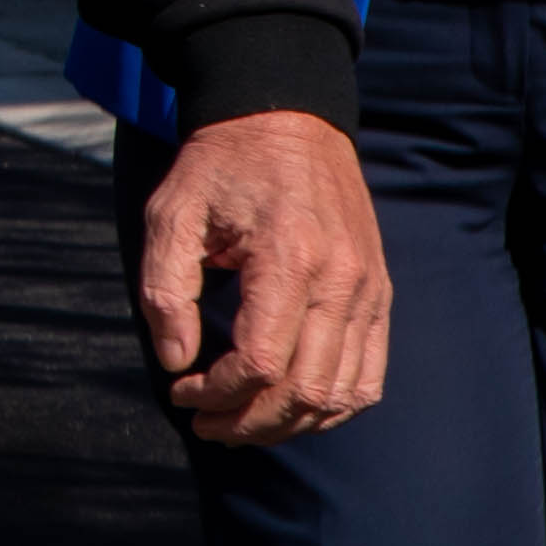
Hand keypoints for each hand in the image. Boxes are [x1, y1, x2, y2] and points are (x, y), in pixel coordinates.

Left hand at [132, 109, 389, 444]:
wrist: (287, 121)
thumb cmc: (221, 167)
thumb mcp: (171, 214)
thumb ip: (166, 290)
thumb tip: (175, 362)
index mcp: (288, 258)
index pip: (260, 361)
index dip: (216, 393)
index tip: (180, 391)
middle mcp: (341, 281)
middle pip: (304, 389)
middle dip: (249, 422)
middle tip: (205, 423)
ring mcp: (369, 291)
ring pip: (343, 394)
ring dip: (290, 424)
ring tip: (241, 424)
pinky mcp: (379, 294)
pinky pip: (370, 375)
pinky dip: (333, 406)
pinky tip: (290, 408)